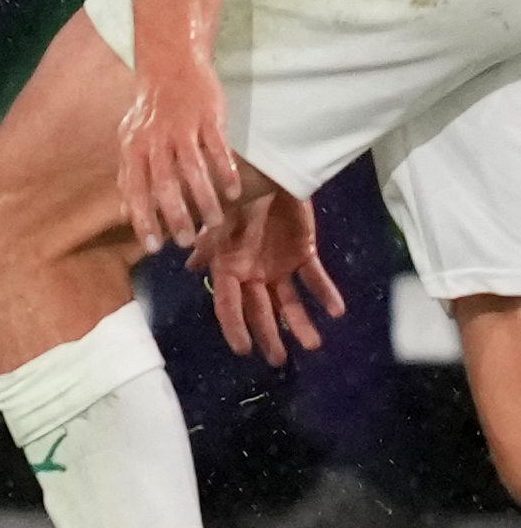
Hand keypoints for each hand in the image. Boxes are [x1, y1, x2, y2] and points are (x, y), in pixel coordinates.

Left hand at [116, 56, 240, 254]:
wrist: (171, 66)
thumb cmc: (151, 111)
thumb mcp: (132, 140)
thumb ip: (130, 174)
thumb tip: (125, 213)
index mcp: (133, 147)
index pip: (134, 189)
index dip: (143, 219)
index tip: (152, 248)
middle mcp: (154, 139)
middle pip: (164, 183)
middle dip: (175, 216)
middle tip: (186, 241)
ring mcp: (182, 127)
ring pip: (193, 170)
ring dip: (205, 199)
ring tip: (214, 222)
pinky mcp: (208, 118)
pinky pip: (218, 149)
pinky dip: (225, 172)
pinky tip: (234, 192)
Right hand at [184, 182, 345, 365]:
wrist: (272, 167)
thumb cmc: (240, 189)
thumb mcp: (221, 217)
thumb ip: (210, 242)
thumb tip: (192, 266)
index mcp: (228, 264)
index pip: (228, 302)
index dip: (234, 326)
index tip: (243, 349)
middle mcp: (251, 270)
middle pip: (259, 309)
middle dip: (268, 335)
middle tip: (278, 360)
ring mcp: (278, 263)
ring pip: (289, 301)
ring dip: (300, 322)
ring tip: (314, 343)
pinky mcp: (303, 252)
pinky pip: (315, 279)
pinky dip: (325, 294)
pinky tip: (335, 310)